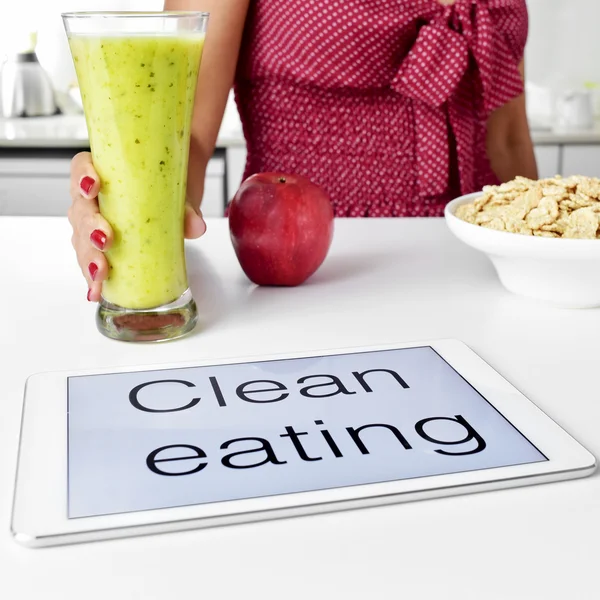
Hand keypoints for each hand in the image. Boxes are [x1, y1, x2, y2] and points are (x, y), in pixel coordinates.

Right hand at [68, 152, 206, 301]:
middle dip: (89, 228)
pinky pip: (91, 261)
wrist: (179, 196)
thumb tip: (196, 226)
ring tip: (101, 273)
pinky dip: (94, 277)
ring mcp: (95, 225)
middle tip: (105, 240)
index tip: (93, 188)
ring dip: (89, 257)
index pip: (81, 167)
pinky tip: (96, 291)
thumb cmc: (170, 185)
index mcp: (106, 173)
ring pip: (81, 239)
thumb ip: (187, 207)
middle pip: (81, 210)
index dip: (82, 176)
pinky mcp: (103, 249)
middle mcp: (94, 199)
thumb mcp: (181, 191)